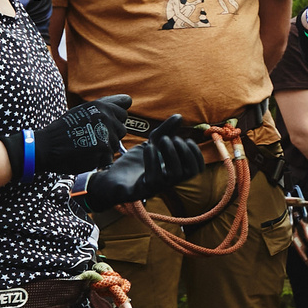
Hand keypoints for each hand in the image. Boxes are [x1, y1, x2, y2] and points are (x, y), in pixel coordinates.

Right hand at [24, 94, 131, 178]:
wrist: (46, 146)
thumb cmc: (64, 128)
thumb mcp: (84, 110)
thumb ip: (107, 105)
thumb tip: (129, 101)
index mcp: (102, 106)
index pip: (123, 113)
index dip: (113, 120)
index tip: (99, 125)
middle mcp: (106, 118)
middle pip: (122, 130)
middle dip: (110, 135)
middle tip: (90, 137)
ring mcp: (105, 134)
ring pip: (116, 145)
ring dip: (104, 148)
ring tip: (86, 146)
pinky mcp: (103, 150)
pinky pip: (109, 157)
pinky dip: (99, 159)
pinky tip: (85, 155)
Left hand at [78, 116, 201, 211]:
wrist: (110, 179)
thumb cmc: (134, 163)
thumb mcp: (151, 143)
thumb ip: (166, 131)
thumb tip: (179, 116)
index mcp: (173, 173)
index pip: (197, 169)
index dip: (196, 154)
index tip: (186, 140)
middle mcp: (168, 182)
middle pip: (189, 172)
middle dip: (183, 152)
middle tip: (171, 139)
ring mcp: (156, 188)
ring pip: (175, 175)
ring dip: (171, 154)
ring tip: (162, 140)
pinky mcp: (141, 190)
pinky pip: (153, 179)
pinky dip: (153, 160)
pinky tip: (148, 147)